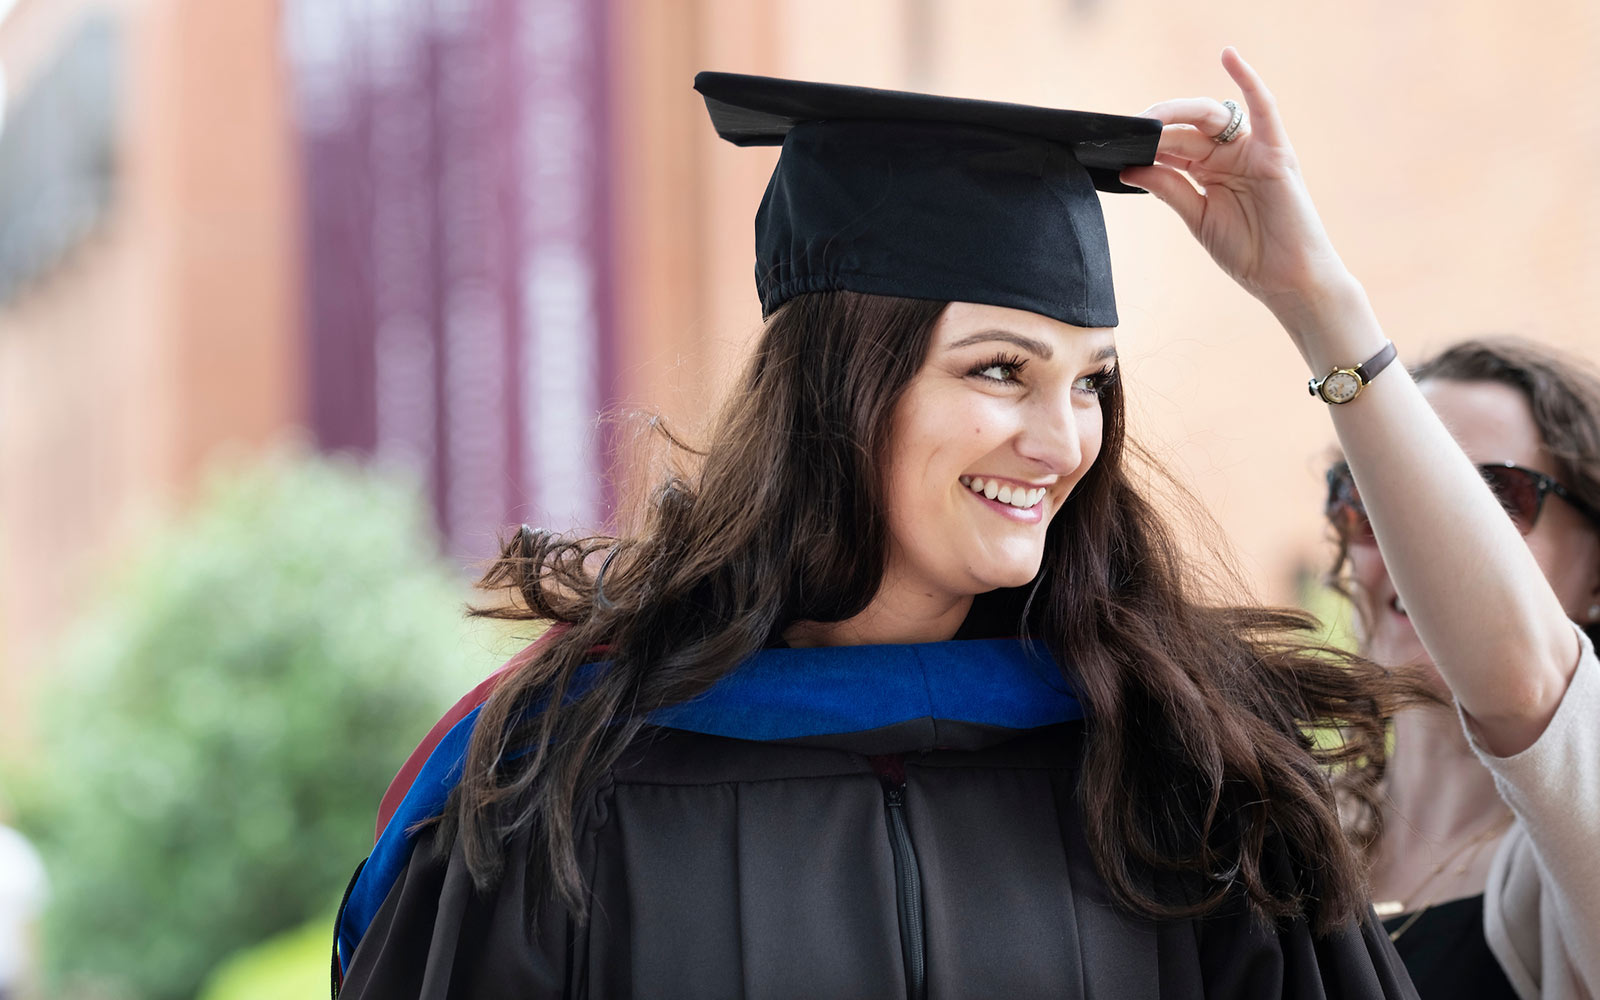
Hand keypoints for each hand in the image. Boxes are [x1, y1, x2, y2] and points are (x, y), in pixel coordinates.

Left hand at [1120, 48, 1357, 333]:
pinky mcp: (1276, 151)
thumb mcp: (1197, 219)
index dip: (1145, 142)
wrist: (1287, 280)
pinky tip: (1229, 57)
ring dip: (1180, 112)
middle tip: (1129, 129)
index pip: (1171, 146)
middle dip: (1156, 127)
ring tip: (1152, 118)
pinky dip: (1249, 80)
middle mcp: (1228, 156)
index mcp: (1208, 171)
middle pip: (1186, 129)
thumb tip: (1131, 168)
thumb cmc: (1248, 252)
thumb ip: (1169, 189)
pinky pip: (1263, 108)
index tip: (1113, 143)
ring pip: (1212, 117)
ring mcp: (1252, 151)